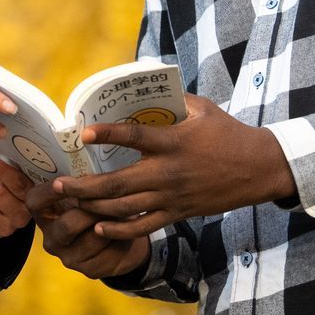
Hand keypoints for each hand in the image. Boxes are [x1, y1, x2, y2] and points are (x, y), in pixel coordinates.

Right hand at [24, 179, 149, 278]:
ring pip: (93, 237)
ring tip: (126, 210)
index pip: (34, 203)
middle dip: (93, 209)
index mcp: (46, 215)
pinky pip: (108, 251)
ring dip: (112, 222)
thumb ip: (83, 186)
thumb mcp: (89, 195)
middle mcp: (52, 239)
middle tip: (113, 196)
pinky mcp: (88, 270)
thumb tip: (86, 177)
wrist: (122, 242)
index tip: (61, 182)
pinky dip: (120, 238)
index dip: (47, 193)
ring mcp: (69, 258)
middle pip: (68, 223)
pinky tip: (126, 230)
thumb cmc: (100, 210)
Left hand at [50, 94, 295, 240]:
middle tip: (57, 183)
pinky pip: (143, 227)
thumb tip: (146, 84)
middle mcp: (168, 173)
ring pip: (124, 208)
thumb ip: (173, 99)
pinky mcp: (177, 213)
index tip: (82, 134)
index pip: (134, 137)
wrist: (258, 169)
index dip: (107, 134)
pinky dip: (119, 230)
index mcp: (173, 142)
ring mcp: (171, 197)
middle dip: (82, 186)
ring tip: (69, 202)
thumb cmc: (229, 133)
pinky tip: (99, 226)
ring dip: (92, 206)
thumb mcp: (203, 108)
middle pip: (116, 184)